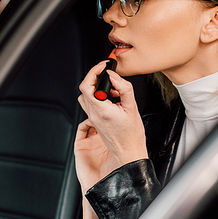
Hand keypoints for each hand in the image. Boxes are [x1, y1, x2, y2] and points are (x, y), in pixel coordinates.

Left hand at [76, 61, 147, 182]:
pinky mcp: (95, 121)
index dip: (93, 72)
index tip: (103, 66)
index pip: (87, 85)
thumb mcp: (133, 107)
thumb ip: (123, 88)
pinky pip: (90, 104)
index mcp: (102, 110)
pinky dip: (98, 96)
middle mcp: (94, 115)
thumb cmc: (132, 135)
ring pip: (85, 96)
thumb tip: (114, 76)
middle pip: (84, 89)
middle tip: (107, 74)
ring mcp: (93, 119)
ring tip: (110, 88)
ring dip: (95, 88)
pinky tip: (110, 98)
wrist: (129, 151)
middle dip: (95, 77)